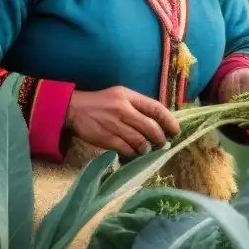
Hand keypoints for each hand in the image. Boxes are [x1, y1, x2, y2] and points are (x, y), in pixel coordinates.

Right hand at [65, 86, 179, 158]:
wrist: (73, 109)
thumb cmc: (100, 103)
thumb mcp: (120, 96)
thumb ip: (137, 105)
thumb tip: (158, 120)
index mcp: (128, 95)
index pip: (155, 107)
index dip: (168, 120)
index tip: (175, 130)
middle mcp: (123, 108)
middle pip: (150, 126)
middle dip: (160, 138)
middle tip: (162, 143)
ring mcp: (114, 124)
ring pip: (140, 140)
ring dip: (147, 147)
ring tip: (147, 149)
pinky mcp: (106, 137)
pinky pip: (126, 149)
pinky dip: (133, 153)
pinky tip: (133, 153)